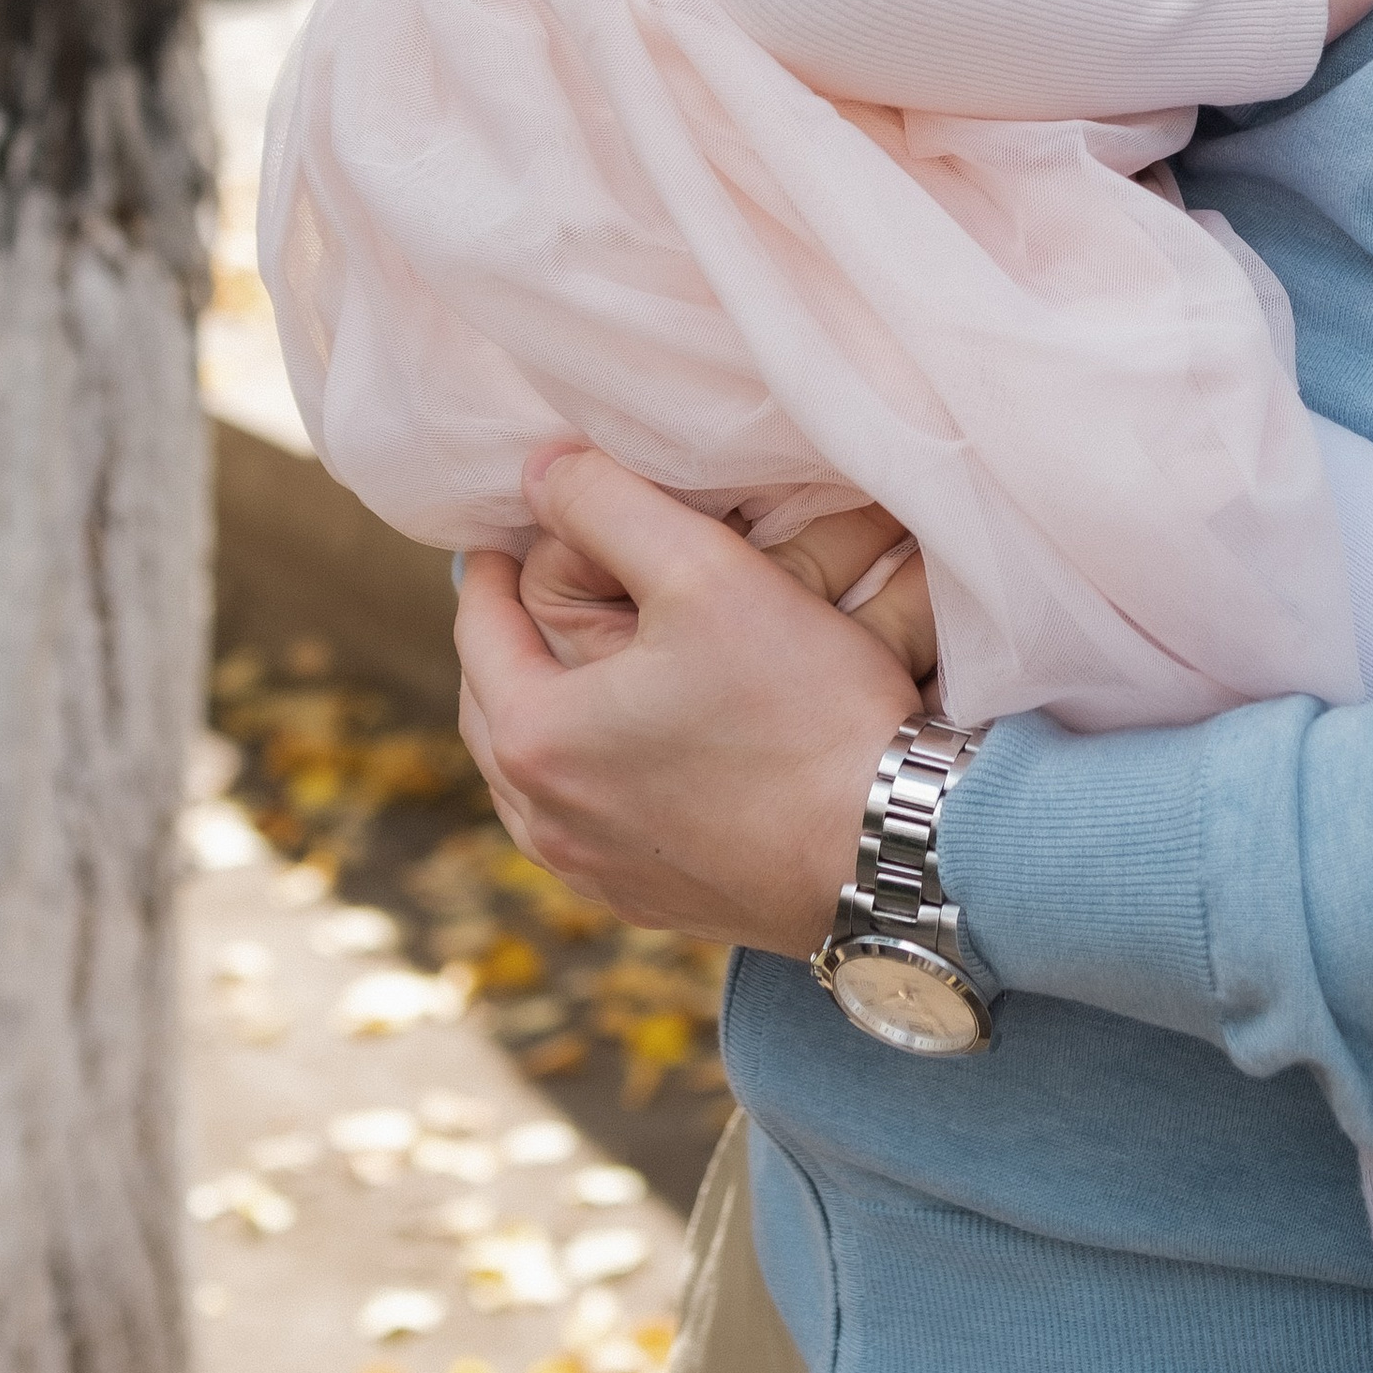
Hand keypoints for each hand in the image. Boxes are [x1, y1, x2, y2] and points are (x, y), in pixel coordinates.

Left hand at [454, 444, 921, 950]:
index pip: (479, 625)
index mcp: (536, 740)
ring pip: (537, 775)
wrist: (893, 844)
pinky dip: (594, 770)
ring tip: (588, 657)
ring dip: (550, 708)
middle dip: (515, 637)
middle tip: (548, 580)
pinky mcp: (652, 901)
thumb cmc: (799, 706)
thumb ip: (607, 503)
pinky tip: (638, 742)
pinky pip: (591, 823)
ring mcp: (599, 873)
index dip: (496, 560)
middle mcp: (547, 822)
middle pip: (496, 704)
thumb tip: (540, 471)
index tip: (521, 520)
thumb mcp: (703, 570)